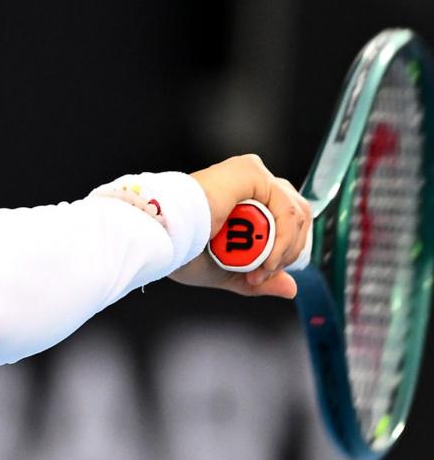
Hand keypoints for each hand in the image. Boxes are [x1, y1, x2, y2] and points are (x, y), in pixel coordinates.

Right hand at [169, 154, 311, 298]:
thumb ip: (259, 278)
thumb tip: (291, 288)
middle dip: (289, 251)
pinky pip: (285, 207)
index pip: (288, 221)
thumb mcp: (227, 270)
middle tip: (263, 274)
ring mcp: (251, 174)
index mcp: (245, 199)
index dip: (285, 252)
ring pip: (296, 212)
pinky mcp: (250, 171)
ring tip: (262, 268)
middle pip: (298, 214)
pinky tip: (265, 257)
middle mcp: (251, 182)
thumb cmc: (182, 248)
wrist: (162, 237)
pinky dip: (283, 238)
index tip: (261, 277)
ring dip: (285, 248)